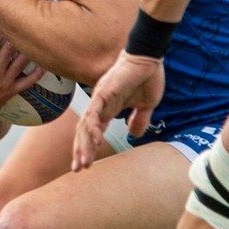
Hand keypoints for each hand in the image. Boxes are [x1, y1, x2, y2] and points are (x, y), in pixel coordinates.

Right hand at [0, 18, 39, 124]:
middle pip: (13, 46)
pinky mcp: (9, 92)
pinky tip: (42, 63)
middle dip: (18, 34)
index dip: (3, 24)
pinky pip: (28, 82)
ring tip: (35, 38)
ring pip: (23, 61)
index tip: (7, 16)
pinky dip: (38, 73)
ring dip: (29, 49)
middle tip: (25, 23)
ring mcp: (4, 82)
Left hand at [71, 51, 164, 171]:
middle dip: (81, 151)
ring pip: (86, 125)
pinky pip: (95, 112)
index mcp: (109, 110)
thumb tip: (134, 135)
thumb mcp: (146, 106)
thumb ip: (139, 120)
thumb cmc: (147, 78)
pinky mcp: (104, 92)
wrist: (150, 59)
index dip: (88, 148)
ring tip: (84, 162)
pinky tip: (94, 141)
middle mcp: (100, 106)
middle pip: (85, 132)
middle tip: (78, 169)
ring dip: (84, 144)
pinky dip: (93, 127)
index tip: (85, 165)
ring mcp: (100, 99)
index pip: (93, 132)